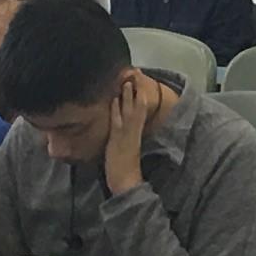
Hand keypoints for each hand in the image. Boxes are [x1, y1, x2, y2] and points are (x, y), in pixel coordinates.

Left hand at [103, 71, 162, 195]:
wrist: (127, 183)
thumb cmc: (124, 168)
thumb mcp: (126, 148)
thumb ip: (124, 136)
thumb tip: (119, 127)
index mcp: (136, 132)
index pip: (140, 109)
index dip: (139, 94)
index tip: (138, 80)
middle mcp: (134, 131)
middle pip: (138, 105)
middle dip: (137, 89)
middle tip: (136, 72)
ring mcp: (127, 134)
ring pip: (130, 111)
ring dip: (128, 95)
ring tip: (127, 80)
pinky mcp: (119, 140)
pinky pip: (119, 122)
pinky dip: (117, 110)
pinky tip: (114, 99)